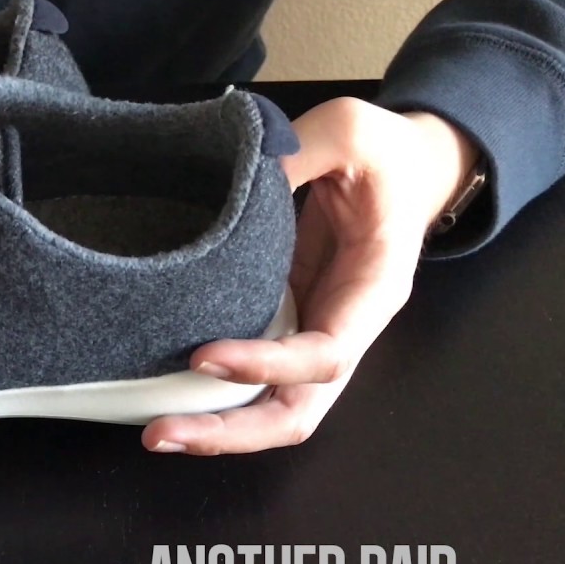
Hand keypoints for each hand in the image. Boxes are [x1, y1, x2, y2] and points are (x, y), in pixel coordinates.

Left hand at [143, 98, 478, 454]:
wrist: (407, 170)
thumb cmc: (384, 153)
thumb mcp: (347, 129)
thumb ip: (296, 153)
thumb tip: (238, 180)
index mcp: (374, 290)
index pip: (325, 353)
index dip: (267, 364)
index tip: (202, 355)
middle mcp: (346, 330)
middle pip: (299, 411)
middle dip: (234, 433)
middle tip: (162, 434)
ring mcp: (314, 337)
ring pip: (276, 410)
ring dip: (220, 431)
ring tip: (157, 433)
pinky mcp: (286, 329)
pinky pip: (255, 384)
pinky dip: (216, 401)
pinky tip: (165, 401)